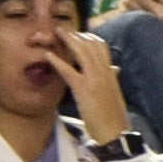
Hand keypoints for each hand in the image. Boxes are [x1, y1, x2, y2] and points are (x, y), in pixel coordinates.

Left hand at [50, 27, 128, 141]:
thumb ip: (112, 78)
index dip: (89, 37)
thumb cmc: (113, 116)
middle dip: (76, 35)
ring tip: (55, 33)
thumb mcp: (114, 93)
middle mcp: (104, 71)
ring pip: (82, 53)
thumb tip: (115, 67)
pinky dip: (58, 62)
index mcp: (110, 72)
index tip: (78, 33)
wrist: (115, 131)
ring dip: (67, 41)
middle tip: (61, 30)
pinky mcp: (84, 89)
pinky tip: (47, 56)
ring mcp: (94, 79)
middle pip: (91, 45)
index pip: (101, 47)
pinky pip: (70, 71)